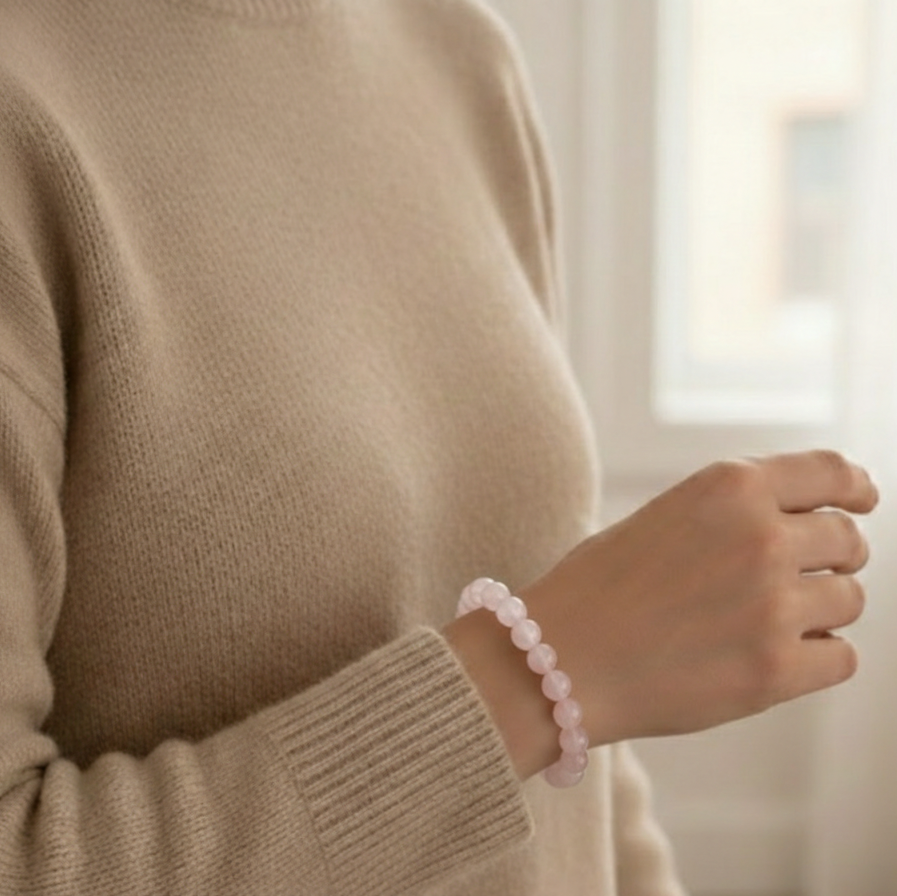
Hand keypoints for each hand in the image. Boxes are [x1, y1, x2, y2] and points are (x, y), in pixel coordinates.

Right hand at [446, 450, 877, 778]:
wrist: (554, 658)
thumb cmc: (597, 587)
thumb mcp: (666, 516)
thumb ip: (735, 511)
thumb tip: (808, 523)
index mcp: (728, 487)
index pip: (833, 472)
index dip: (856, 487)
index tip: (860, 501)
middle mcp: (760, 537)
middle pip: (848, 541)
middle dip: (830, 558)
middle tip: (792, 579)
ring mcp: (771, 605)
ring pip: (850, 601)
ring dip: (818, 610)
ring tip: (763, 622)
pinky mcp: (773, 672)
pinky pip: (841, 658)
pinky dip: (813, 659)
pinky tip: (768, 657)